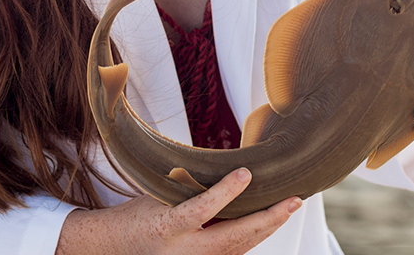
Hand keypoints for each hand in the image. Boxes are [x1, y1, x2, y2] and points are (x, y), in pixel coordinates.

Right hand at [56, 168, 300, 254]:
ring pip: (240, 247)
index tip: (245, 173)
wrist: (120, 248)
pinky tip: (270, 221)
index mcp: (169, 227)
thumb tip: (220, 167)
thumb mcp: (155, 196)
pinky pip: (235, 252)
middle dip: (267, 219)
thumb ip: (186, 187)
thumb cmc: (137, 217)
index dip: (225, 193)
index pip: (201, 211)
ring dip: (267, 227)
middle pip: (233, 237)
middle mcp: (186, 251)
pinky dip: (254, 235)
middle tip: (293, 201)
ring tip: (289, 206)